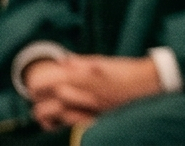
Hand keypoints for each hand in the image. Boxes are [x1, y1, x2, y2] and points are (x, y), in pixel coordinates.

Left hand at [28, 55, 159, 125]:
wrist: (148, 85)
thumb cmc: (127, 71)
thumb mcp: (104, 62)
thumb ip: (82, 62)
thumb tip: (63, 62)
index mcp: (82, 75)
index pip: (44, 82)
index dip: (36, 84)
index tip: (36, 84)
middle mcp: (80, 93)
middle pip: (42, 98)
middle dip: (37, 97)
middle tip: (39, 95)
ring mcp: (84, 108)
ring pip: (50, 113)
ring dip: (44, 110)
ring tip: (45, 108)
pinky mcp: (91, 119)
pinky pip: (65, 124)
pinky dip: (56, 123)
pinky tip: (57, 121)